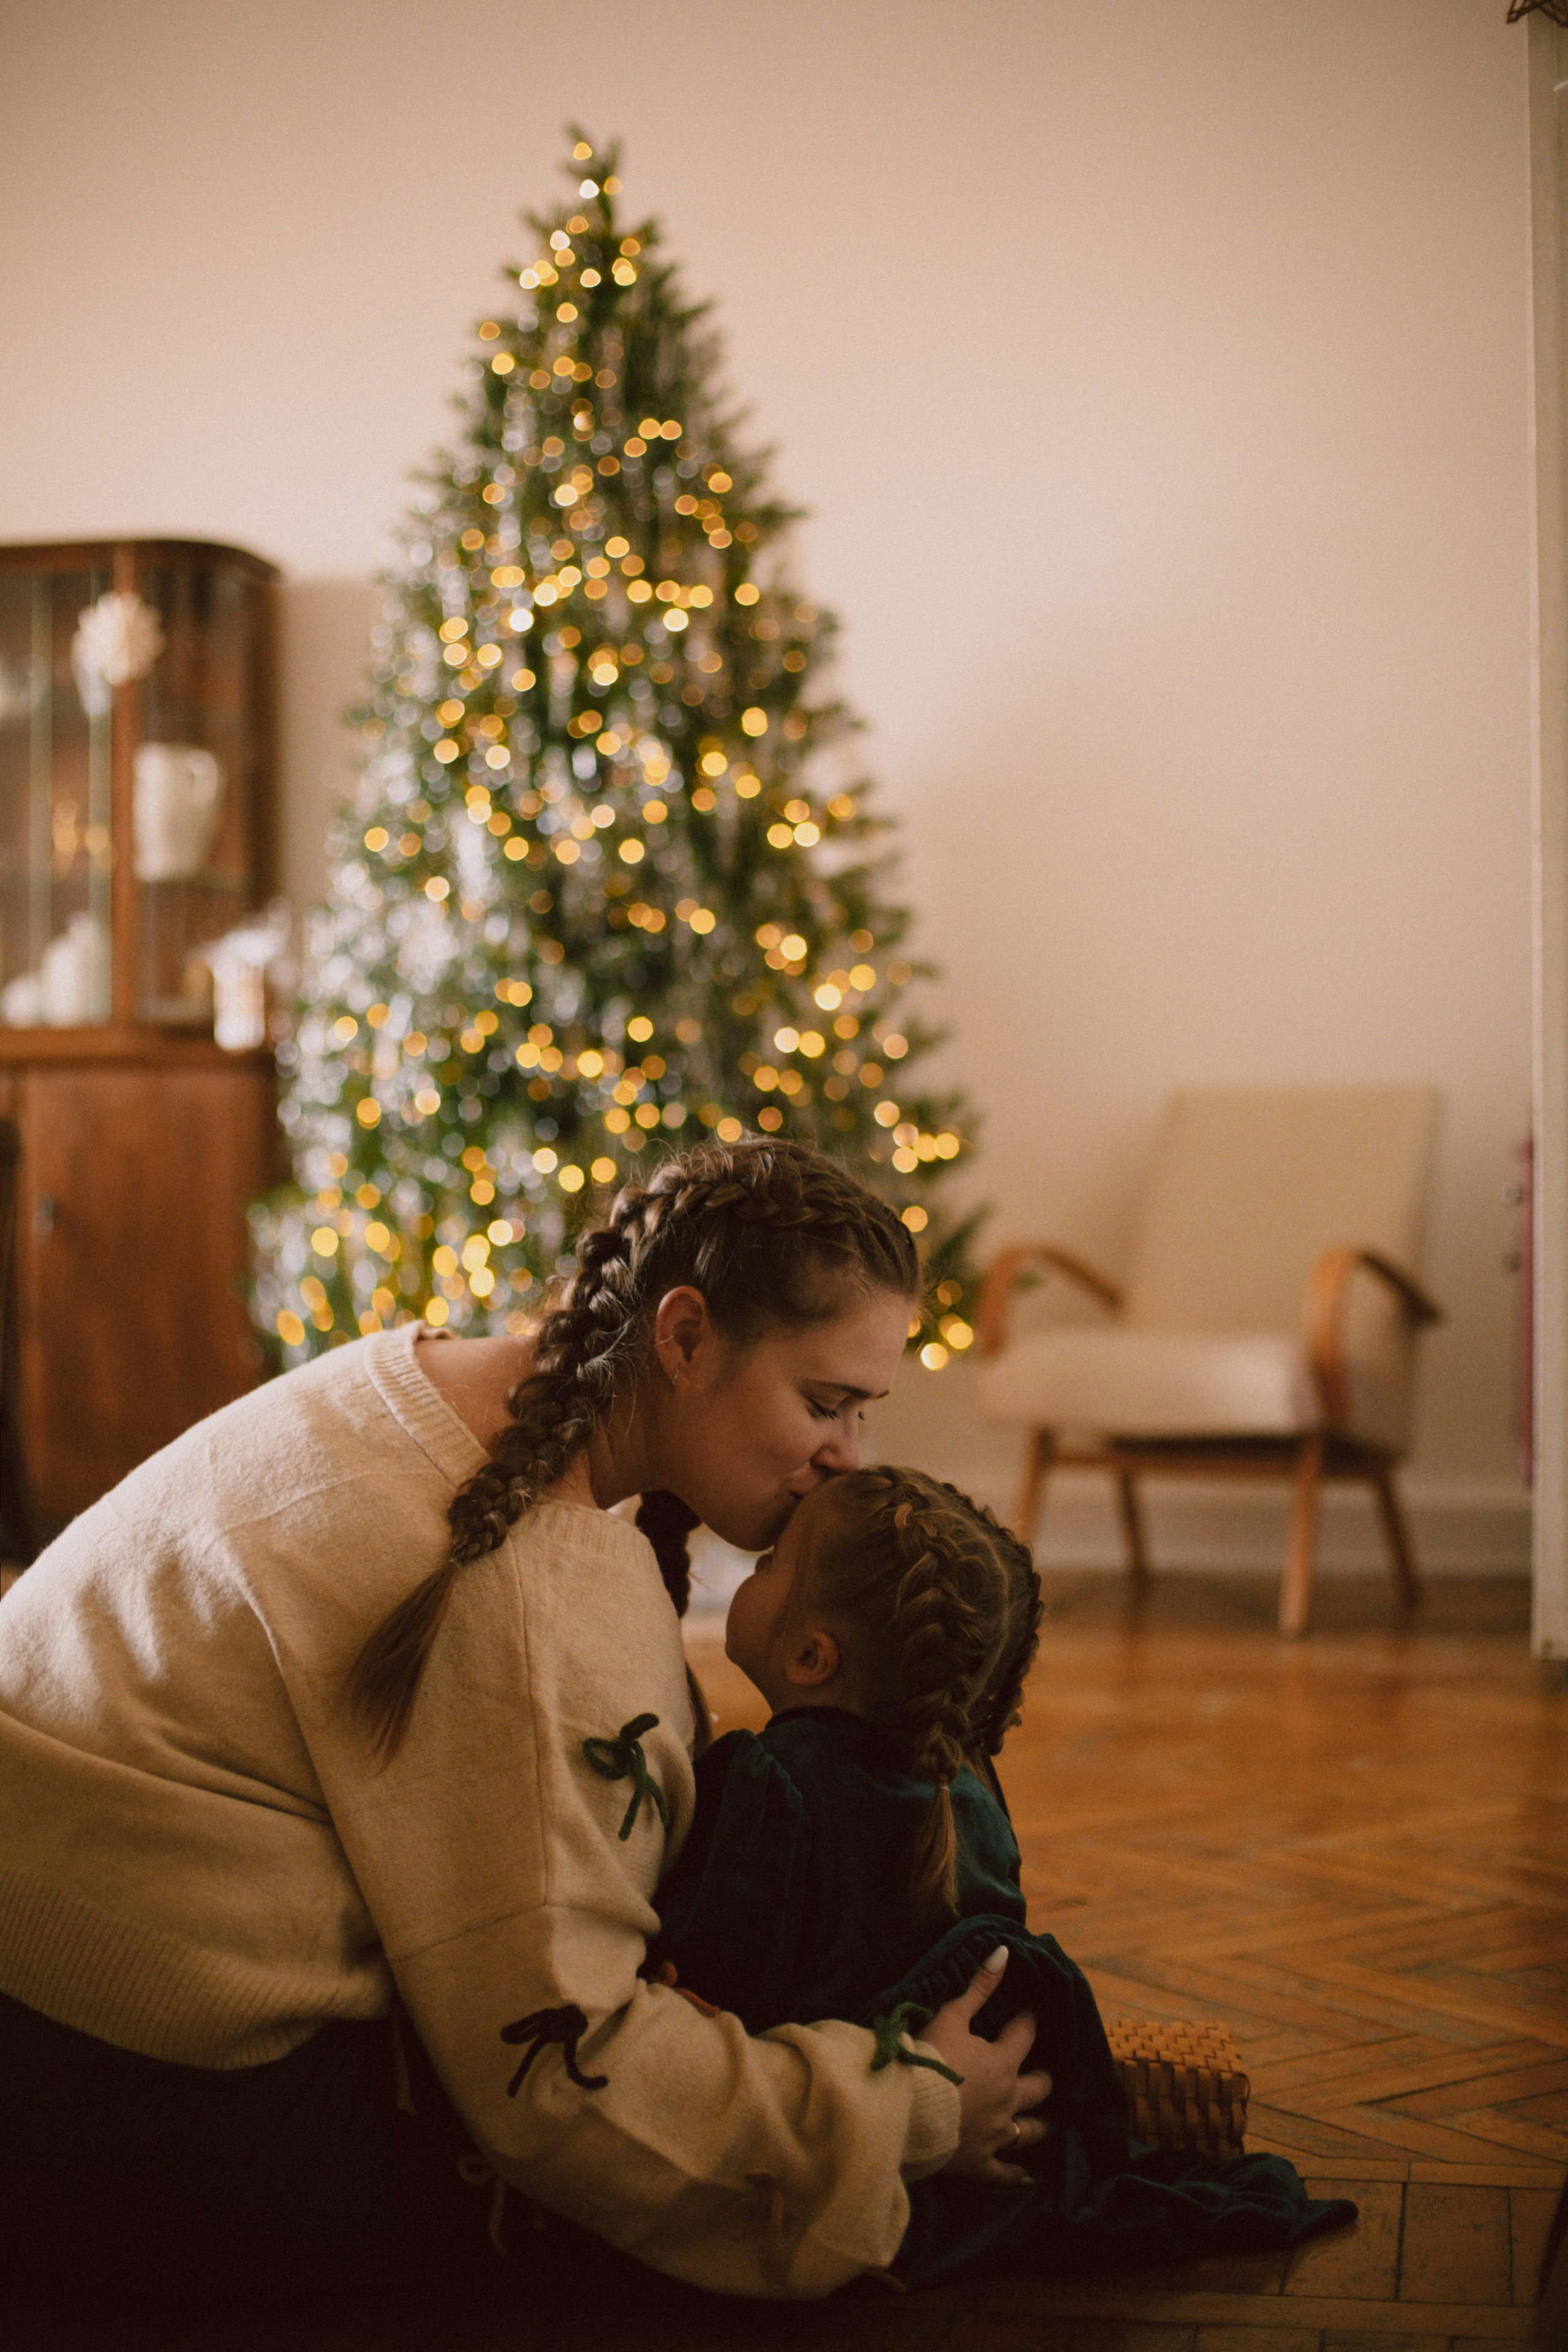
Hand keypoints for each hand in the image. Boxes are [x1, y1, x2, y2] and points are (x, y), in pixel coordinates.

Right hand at [922, 1946, 1050, 2185]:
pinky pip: (1004, 2172)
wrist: (904, 2111)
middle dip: (1044, 2076)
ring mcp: (995, 2134)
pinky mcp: (979, 2162)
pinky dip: (1018, 2174)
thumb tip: (1004, 1952)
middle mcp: (1007, 2099)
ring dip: (1041, 2124)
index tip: (1030, 2011)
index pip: (1024, 2034)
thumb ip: (980, 1986)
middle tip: (1047, 2071)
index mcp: (1002, 2063)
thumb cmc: (927, 2058)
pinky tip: (1031, 2176)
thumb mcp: (952, 2016)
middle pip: (1038, 2086)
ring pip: (1029, 2130)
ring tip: (1052, 2123)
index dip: (1027, 2020)